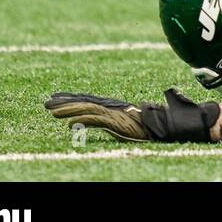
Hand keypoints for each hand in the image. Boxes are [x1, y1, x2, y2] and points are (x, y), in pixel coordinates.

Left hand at [45, 89, 218, 142]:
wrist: (175, 123)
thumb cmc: (161, 122)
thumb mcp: (137, 120)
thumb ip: (122, 119)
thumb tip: (110, 117)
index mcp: (116, 108)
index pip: (90, 101)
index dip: (73, 99)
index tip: (56, 99)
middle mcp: (115, 108)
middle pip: (85, 103)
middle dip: (65, 102)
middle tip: (46, 102)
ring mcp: (117, 114)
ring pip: (88, 109)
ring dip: (68, 109)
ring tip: (50, 109)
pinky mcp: (120, 122)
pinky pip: (98, 120)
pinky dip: (84, 120)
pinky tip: (70, 123)